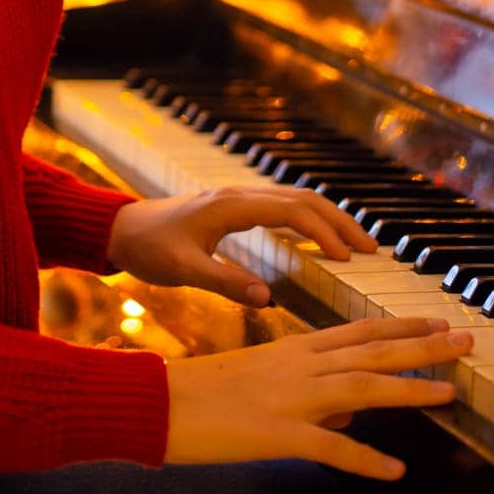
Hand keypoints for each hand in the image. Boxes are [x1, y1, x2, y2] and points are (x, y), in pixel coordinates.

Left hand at [105, 185, 378, 304]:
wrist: (121, 228)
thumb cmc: (149, 247)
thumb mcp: (183, 269)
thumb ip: (224, 281)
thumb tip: (268, 298)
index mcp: (231, 206)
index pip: (291, 211)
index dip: (324, 231)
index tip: (349, 257)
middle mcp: (239, 195)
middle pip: (302, 199)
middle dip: (339, 221)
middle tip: (371, 249)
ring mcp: (237, 198)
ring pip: (294, 200)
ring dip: (328, 218)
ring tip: (357, 245)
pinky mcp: (234, 208)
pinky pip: (281, 207)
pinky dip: (308, 219)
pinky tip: (320, 239)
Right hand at [163, 315, 472, 478]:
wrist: (157, 399)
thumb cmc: (203, 391)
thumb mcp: (259, 379)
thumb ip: (306, 390)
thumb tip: (346, 414)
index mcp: (293, 349)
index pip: (358, 331)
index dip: (401, 326)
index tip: (436, 321)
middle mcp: (298, 365)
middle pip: (371, 351)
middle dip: (422, 346)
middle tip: (463, 341)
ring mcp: (289, 397)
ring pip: (361, 387)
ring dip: (410, 390)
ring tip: (449, 394)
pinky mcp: (276, 433)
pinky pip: (329, 447)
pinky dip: (365, 458)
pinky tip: (394, 469)